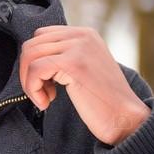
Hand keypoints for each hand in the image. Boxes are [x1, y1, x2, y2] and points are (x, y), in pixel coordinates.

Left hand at [18, 25, 150, 145]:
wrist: (125, 119)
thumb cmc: (103, 101)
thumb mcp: (84, 68)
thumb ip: (64, 56)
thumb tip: (31, 58)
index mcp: (85, 34)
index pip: (41, 36)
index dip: (34, 61)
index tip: (46, 84)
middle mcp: (82, 35)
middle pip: (32, 44)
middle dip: (28, 72)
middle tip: (43, 93)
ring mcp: (78, 47)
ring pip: (30, 55)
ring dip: (29, 82)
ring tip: (45, 98)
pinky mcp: (73, 63)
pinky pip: (35, 70)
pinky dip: (33, 89)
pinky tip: (46, 103)